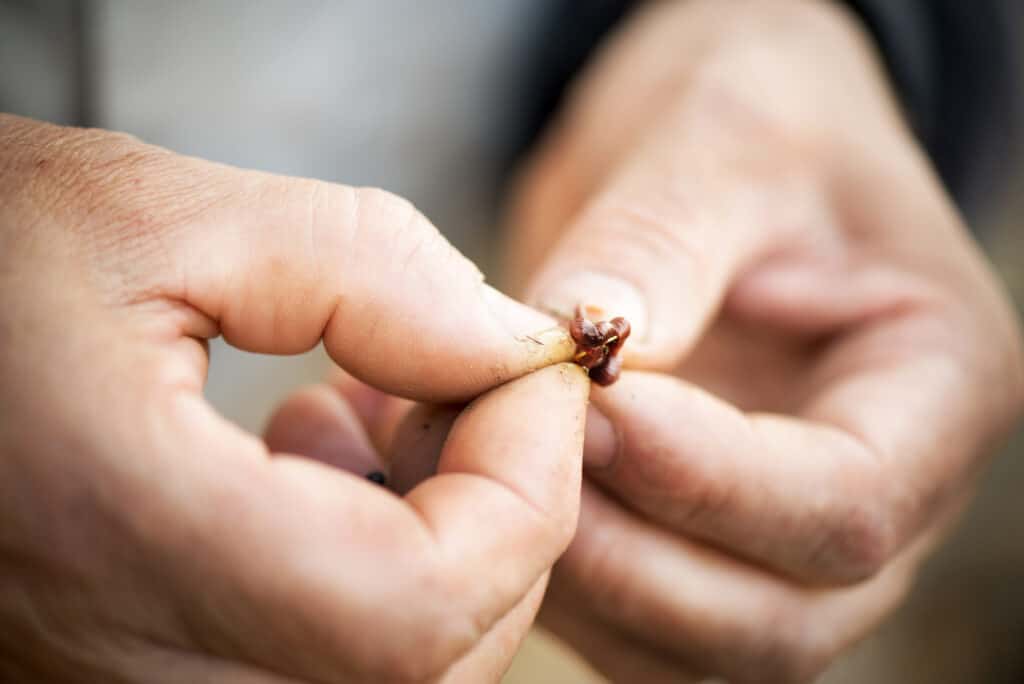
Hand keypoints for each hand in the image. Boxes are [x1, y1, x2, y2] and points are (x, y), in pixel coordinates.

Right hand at [0, 114, 585, 682]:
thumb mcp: (150, 214)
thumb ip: (365, 270)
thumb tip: (511, 346)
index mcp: (115, 540)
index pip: (418, 606)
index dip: (527, 488)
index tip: (533, 370)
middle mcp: (119, 671)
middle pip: (428, 662)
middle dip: (504, 513)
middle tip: (464, 380)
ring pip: (392, 682)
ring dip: (446, 545)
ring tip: (375, 414)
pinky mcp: (132, 676)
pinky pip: (319, 672)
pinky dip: (378, 579)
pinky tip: (311, 464)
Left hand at [503, 2, 1023, 680]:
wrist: (716, 146)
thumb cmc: (751, 118)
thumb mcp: (719, 143)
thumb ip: (656, 249)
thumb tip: (575, 355)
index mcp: (936, 385)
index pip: (847, 502)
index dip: (708, 481)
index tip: (593, 408)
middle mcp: (879, 492)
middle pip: (775, 620)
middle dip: (627, 559)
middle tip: (506, 454)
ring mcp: (782, 532)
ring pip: (693, 646)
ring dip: (575, 586)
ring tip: (474, 465)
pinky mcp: (698, 538)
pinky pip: (631, 624)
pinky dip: (553, 590)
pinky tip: (478, 488)